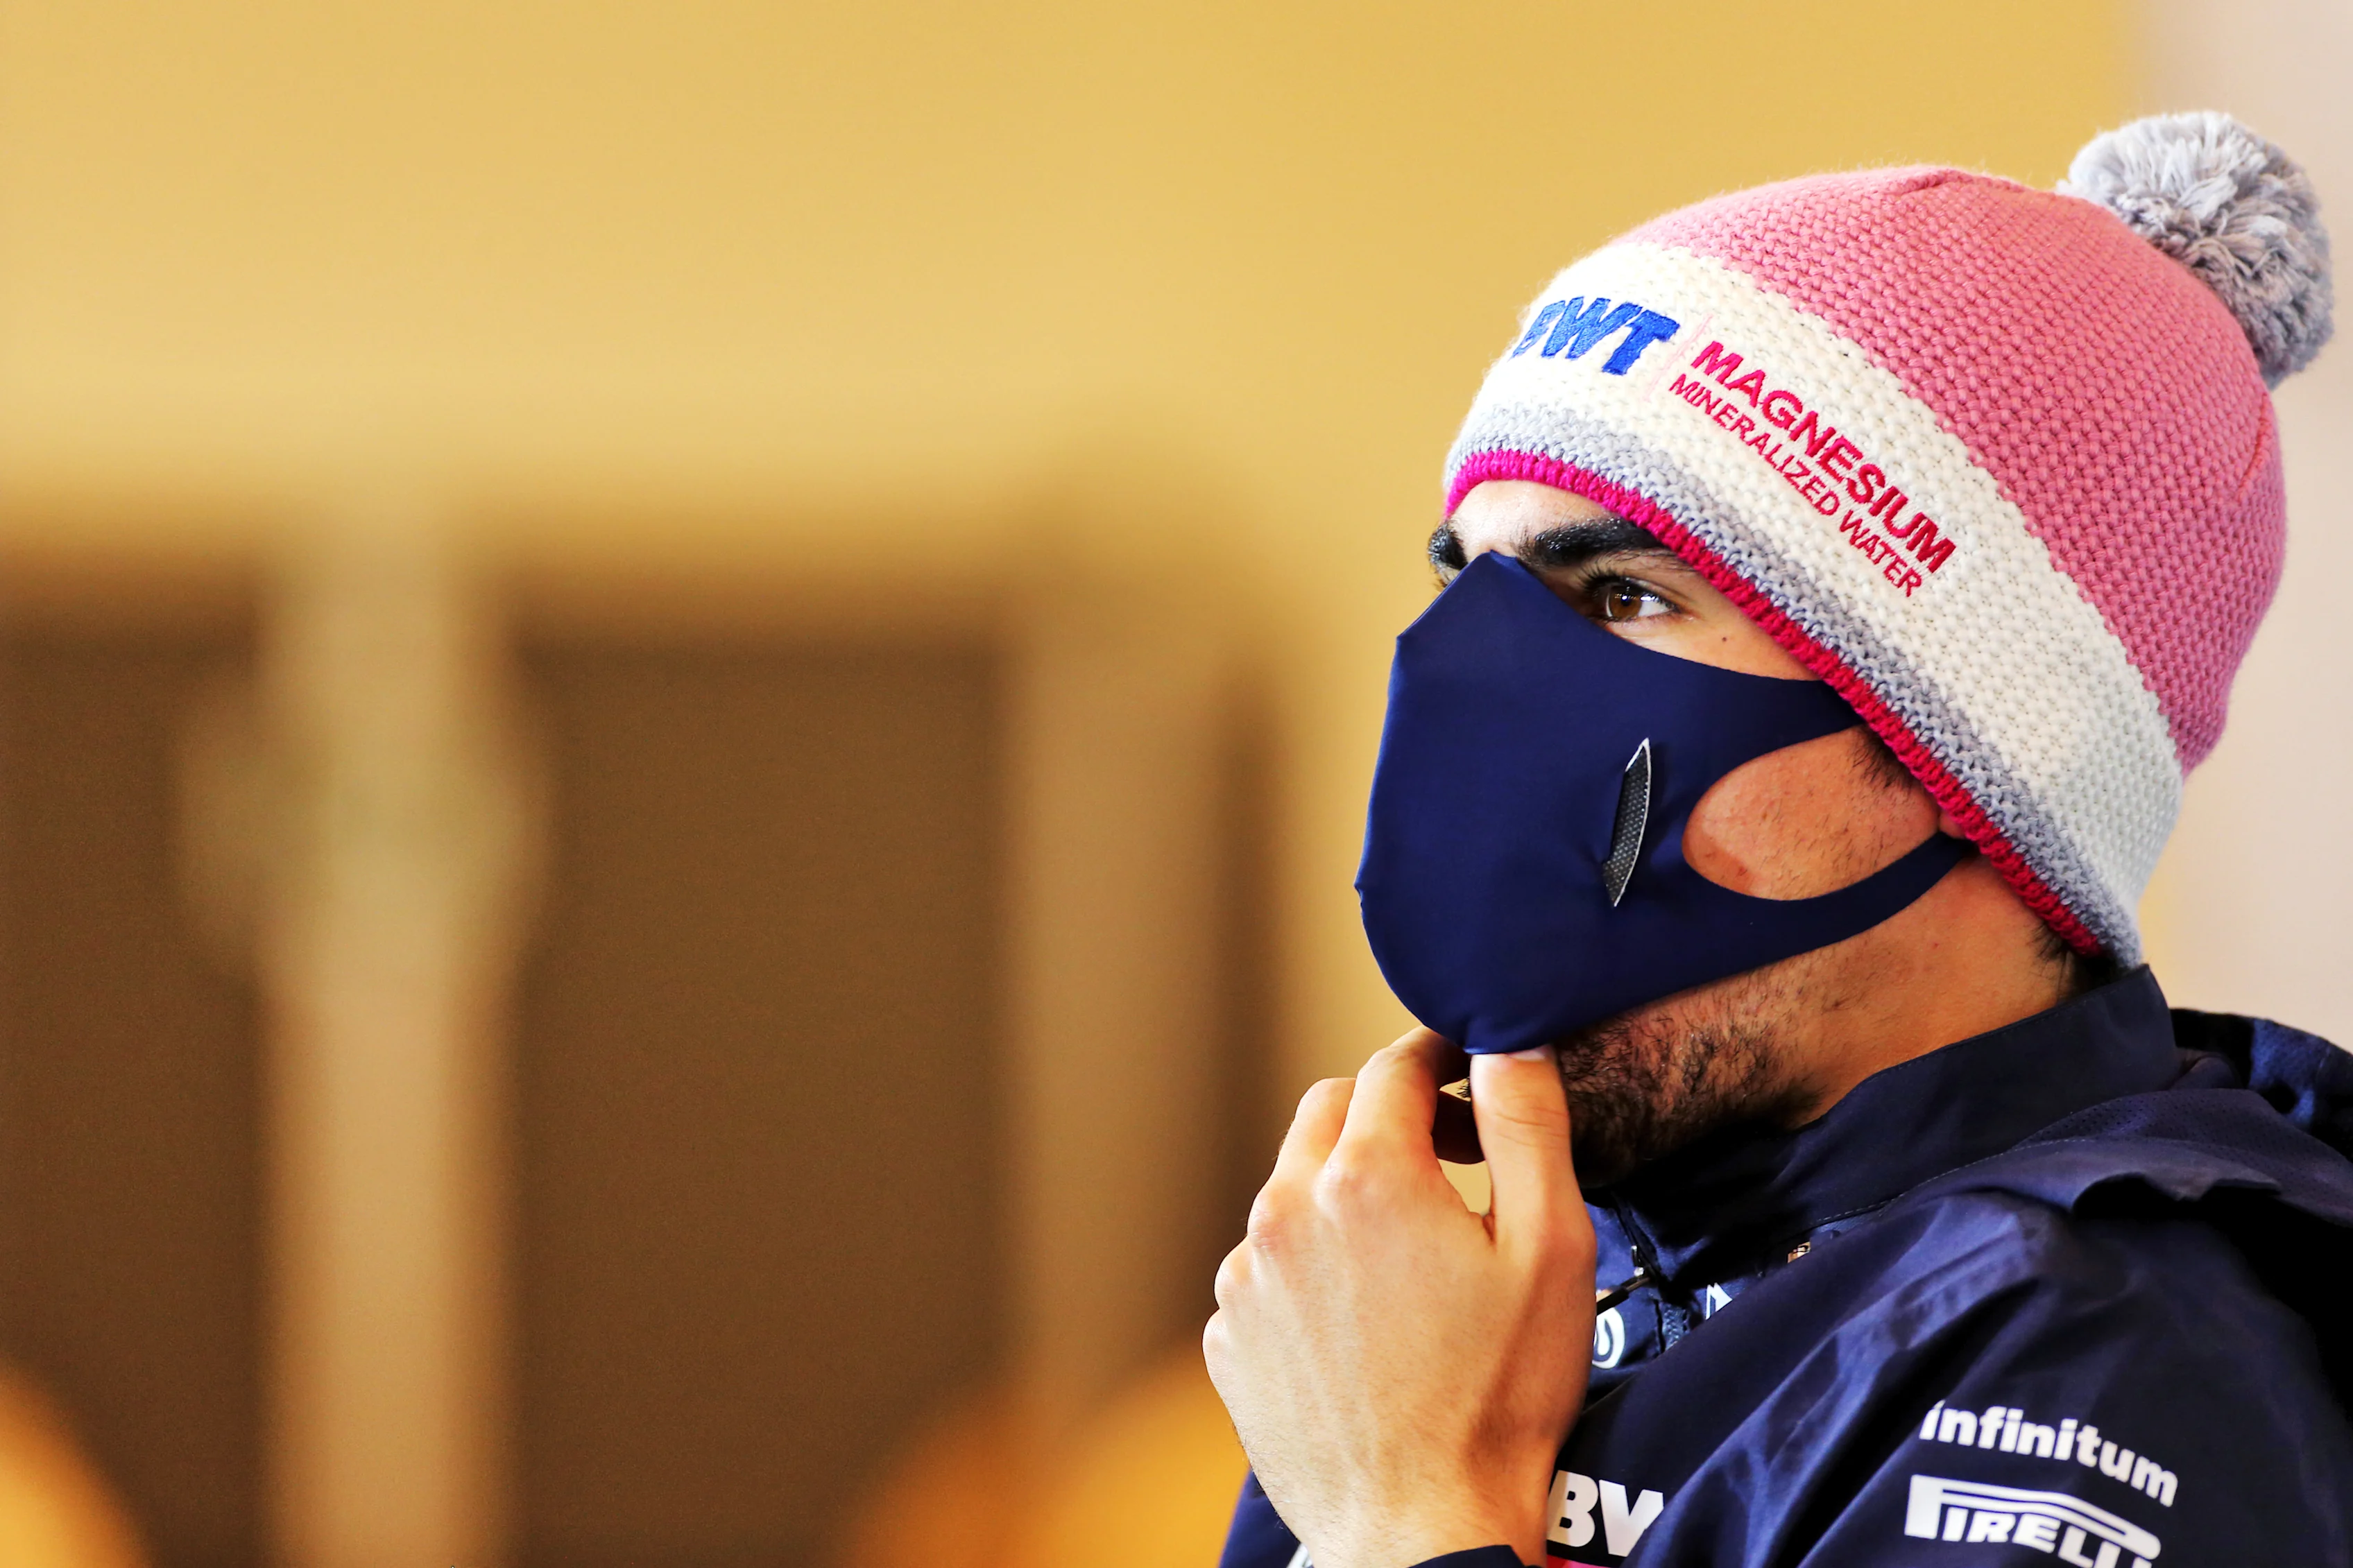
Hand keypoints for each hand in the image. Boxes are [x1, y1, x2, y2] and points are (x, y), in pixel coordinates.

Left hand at [1204, 1029, 1596, 1567]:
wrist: (1419, 1528)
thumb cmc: (1498, 1397)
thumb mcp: (1550, 1248)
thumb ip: (1527, 1125)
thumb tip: (1511, 1041)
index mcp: (1366, 1177)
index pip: (1394, 1065)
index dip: (1441, 1057)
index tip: (1470, 1074)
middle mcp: (1285, 1212)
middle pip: (1330, 1113)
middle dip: (1388, 1116)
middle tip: (1451, 1160)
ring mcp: (1246, 1278)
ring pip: (1293, 1190)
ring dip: (1346, 1196)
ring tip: (1412, 1258)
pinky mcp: (1228, 1336)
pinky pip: (1269, 1267)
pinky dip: (1312, 1268)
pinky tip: (1366, 1319)